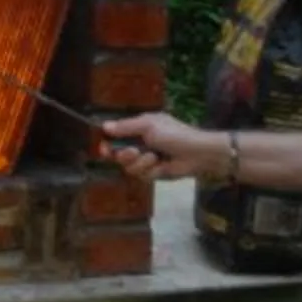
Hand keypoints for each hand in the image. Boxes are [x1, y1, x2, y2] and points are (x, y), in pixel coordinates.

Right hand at [99, 113, 216, 180]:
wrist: (197, 154)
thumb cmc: (174, 134)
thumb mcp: (149, 125)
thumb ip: (126, 127)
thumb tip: (104, 126)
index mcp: (138, 129)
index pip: (115, 137)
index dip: (107, 145)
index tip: (104, 149)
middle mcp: (139, 144)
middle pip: (118, 155)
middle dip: (125, 155)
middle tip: (134, 152)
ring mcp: (146, 160)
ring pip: (129, 168)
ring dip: (141, 163)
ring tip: (154, 158)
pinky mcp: (153, 174)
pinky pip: (142, 176)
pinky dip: (151, 171)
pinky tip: (161, 166)